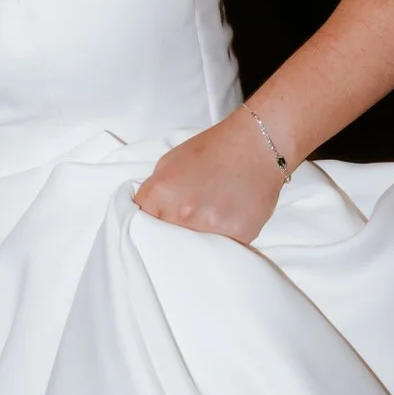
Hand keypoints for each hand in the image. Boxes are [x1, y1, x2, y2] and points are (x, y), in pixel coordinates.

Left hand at [132, 109, 287, 243]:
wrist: (256, 145)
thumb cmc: (213, 149)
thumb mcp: (169, 162)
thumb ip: (154, 191)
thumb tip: (145, 214)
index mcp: (161, 193)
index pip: (137, 223)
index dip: (147, 223)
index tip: (155, 224)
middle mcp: (181, 213)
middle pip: (164, 241)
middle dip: (170, 234)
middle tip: (187, 218)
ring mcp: (210, 228)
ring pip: (193, 249)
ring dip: (197, 238)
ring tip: (211, 215)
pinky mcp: (236, 237)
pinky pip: (221, 248)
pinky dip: (223, 238)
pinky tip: (229, 217)